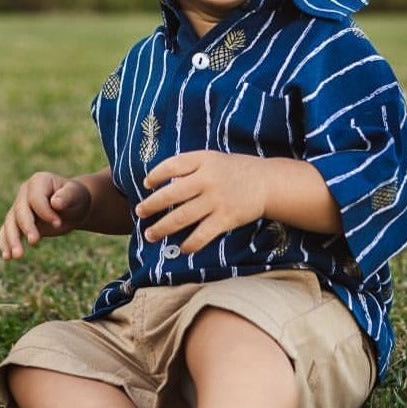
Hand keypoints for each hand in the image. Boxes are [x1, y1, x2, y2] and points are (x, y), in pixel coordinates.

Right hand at [0, 173, 91, 260]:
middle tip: (35, 242)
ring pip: (10, 223)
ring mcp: (18, 207)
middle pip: (20, 211)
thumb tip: (55, 203)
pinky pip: (6, 231)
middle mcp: (25, 193)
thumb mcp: (76, 195)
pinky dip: (5, 243)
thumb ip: (67, 196)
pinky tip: (7, 257)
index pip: (36, 198)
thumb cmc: (75, 198)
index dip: (45, 212)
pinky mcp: (16, 222)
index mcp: (39, 181)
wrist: (72, 207)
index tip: (58, 224)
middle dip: (26, 227)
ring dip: (12, 239)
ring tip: (17, 256)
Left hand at [135, 151, 269, 254]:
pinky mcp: (225, 219)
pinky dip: (189, 244)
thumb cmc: (235, 170)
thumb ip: (189, 167)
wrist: (267, 182)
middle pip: (171, 194)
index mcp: (203, 160)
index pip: (171, 165)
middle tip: (140, 212)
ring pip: (181, 218)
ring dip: (162, 228)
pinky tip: (181, 248)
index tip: (146, 184)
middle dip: (151, 205)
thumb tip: (162, 182)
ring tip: (150, 234)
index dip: (155, 175)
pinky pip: (202, 235)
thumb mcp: (212, 159)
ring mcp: (216, 201)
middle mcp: (207, 180)